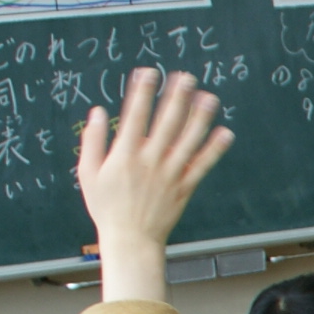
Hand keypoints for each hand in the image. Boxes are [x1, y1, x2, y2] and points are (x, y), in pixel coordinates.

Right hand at [78, 69, 230, 303]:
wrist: (131, 240)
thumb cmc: (107, 207)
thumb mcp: (88, 174)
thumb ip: (93, 141)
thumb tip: (97, 112)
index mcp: (124, 155)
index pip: (134, 116)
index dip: (142, 92)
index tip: (149, 73)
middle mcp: (149, 161)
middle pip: (166, 123)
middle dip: (176, 97)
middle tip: (185, 76)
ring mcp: (169, 174)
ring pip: (188, 140)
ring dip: (199, 117)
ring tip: (209, 97)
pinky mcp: (185, 187)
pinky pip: (202, 165)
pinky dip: (214, 149)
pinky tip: (225, 132)